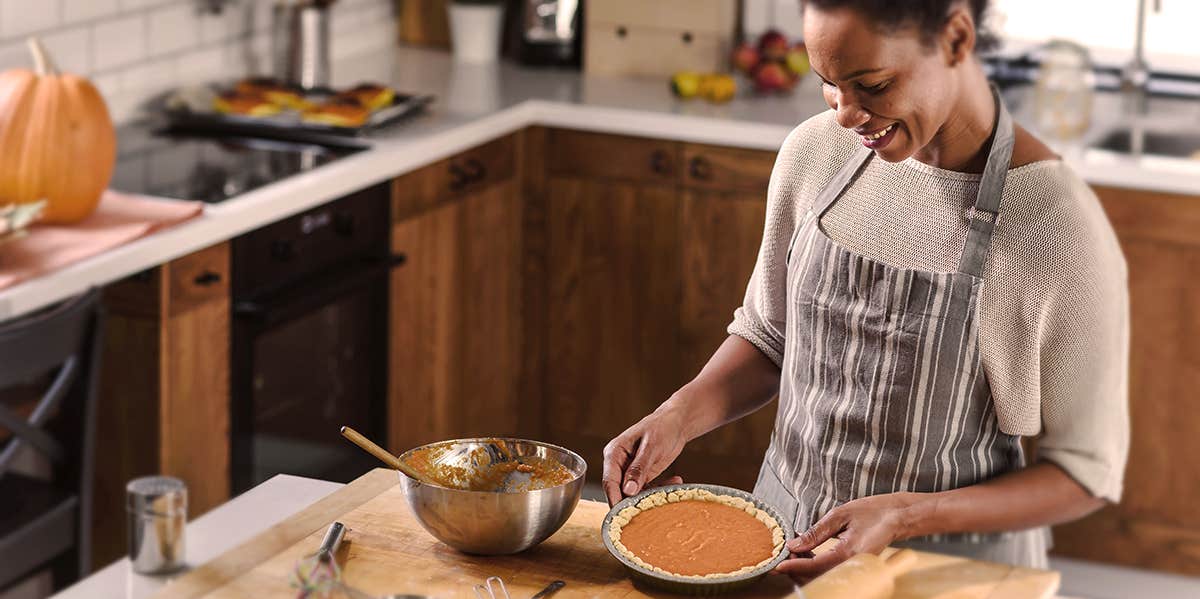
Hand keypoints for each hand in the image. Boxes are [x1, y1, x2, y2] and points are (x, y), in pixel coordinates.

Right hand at [601, 407, 688, 505]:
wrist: (677, 422)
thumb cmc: (662, 427)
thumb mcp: (651, 447)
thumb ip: (639, 468)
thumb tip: (628, 490)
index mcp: (614, 453)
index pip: (609, 481)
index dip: (614, 498)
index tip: (622, 514)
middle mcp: (618, 464)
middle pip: (618, 490)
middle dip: (632, 502)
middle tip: (648, 511)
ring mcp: (630, 471)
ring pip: (633, 494)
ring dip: (650, 496)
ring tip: (667, 493)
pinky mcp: (642, 476)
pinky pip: (646, 490)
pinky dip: (660, 489)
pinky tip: (676, 481)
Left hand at [772, 493, 919, 583]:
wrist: (898, 517)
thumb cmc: (873, 512)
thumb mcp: (840, 515)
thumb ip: (816, 532)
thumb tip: (794, 544)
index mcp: (850, 553)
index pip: (814, 565)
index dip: (794, 566)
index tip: (777, 565)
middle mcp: (853, 565)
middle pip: (817, 576)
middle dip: (797, 569)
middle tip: (783, 555)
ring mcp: (856, 568)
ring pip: (823, 576)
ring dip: (805, 567)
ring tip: (793, 550)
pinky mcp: (855, 566)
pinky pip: (831, 571)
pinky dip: (816, 564)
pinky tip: (808, 551)